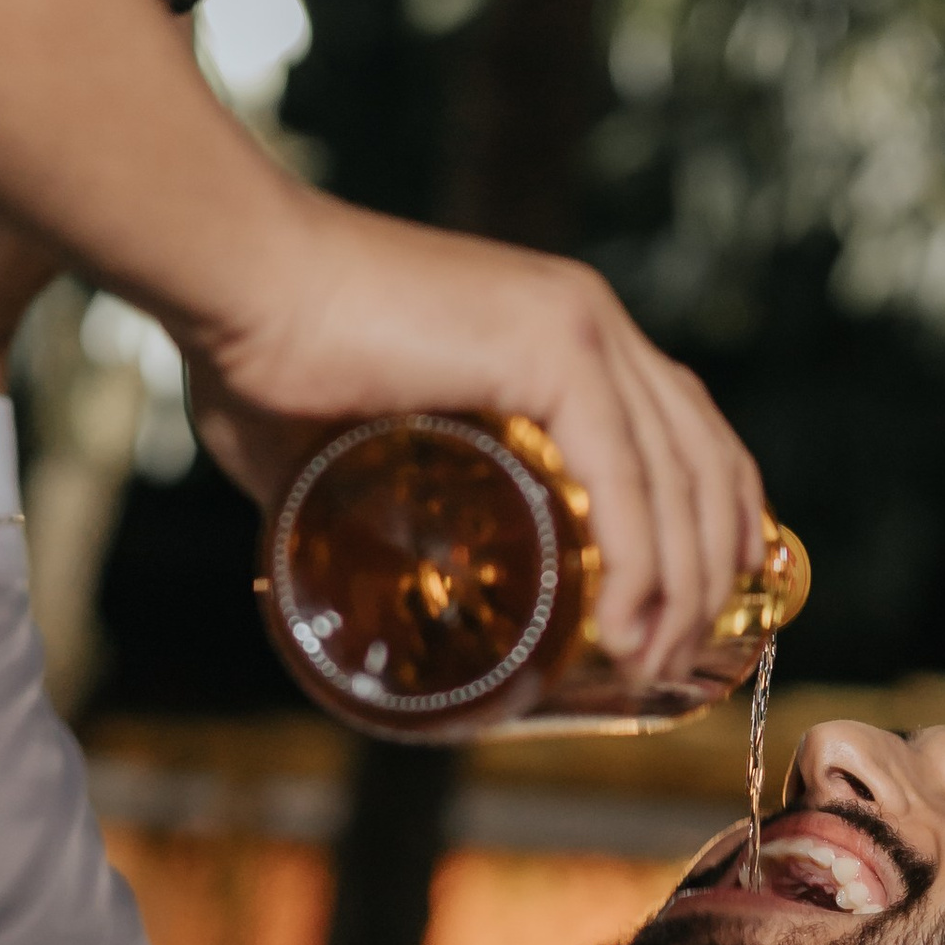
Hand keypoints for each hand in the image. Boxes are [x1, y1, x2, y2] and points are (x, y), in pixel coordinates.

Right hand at [187, 187, 766, 683]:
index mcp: (561, 323)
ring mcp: (577, 325)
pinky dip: (640, 561)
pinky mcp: (550, 347)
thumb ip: (349, 492)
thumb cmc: (256, 347)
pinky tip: (632, 624)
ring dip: (682, 585)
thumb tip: (322, 570)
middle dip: (715, 562)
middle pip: (700, 452)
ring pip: (676, 475)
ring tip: (654, 666)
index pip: (680, 421)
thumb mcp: (336, 440)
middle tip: (686, 653)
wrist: (229, 278)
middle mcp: (588, 316)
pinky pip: (626, 476)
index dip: (713, 509)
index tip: (706, 592)